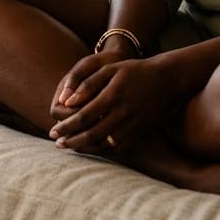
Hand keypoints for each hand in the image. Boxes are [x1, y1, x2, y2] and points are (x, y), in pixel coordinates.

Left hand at [49, 53, 178, 154]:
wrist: (166, 80)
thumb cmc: (134, 71)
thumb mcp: (110, 69)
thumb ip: (88, 84)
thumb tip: (66, 101)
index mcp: (113, 96)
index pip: (83, 117)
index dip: (66, 126)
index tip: (53, 131)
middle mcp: (122, 114)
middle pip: (91, 135)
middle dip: (71, 141)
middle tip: (57, 143)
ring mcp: (131, 126)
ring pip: (103, 144)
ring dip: (84, 147)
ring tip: (69, 146)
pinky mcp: (138, 133)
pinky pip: (116, 147)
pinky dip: (100, 150)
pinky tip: (90, 147)